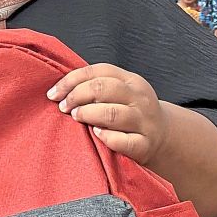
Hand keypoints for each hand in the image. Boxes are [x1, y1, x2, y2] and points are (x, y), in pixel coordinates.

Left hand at [48, 64, 171, 167]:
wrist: (163, 136)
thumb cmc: (130, 112)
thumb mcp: (120, 92)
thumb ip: (95, 86)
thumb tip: (59, 89)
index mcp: (131, 81)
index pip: (98, 71)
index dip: (71, 80)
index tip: (53, 93)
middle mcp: (139, 98)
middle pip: (103, 89)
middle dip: (76, 96)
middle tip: (63, 107)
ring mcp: (144, 121)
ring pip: (112, 113)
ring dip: (87, 114)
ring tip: (75, 117)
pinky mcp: (144, 144)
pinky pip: (122, 140)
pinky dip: (106, 137)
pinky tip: (96, 134)